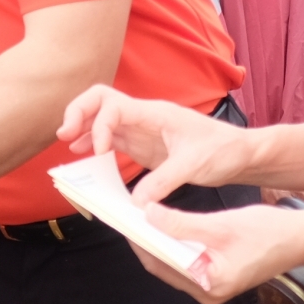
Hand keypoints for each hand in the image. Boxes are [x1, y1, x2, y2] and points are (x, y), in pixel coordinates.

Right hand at [57, 85, 255, 202]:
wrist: (240, 154)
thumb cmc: (223, 150)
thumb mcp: (195, 166)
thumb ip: (164, 181)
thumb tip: (136, 203)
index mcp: (156, 113)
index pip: (114, 106)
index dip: (98, 125)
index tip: (98, 151)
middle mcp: (144, 117)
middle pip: (100, 100)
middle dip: (78, 112)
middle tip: (63, 134)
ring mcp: (142, 130)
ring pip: (102, 118)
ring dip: (82, 128)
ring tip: (68, 146)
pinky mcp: (143, 145)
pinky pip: (112, 139)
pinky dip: (94, 144)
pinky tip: (84, 155)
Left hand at [133, 200, 303, 303]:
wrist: (301, 239)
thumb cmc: (268, 233)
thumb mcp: (220, 225)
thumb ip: (181, 224)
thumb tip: (148, 215)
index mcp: (209, 285)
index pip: (160, 264)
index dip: (140, 241)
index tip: (124, 221)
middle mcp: (208, 293)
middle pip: (165, 266)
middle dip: (147, 241)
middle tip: (129, 217)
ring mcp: (213, 288)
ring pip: (175, 264)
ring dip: (160, 242)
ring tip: (143, 219)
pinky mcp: (219, 279)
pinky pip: (188, 262)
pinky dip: (176, 245)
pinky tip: (167, 227)